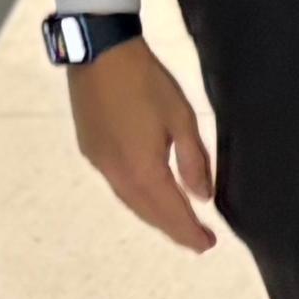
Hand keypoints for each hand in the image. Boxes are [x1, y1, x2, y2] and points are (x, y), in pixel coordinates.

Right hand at [67, 41, 217, 254]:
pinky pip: (117, 186)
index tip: (208, 245)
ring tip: (175, 222)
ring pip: (130, 202)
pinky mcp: (90, 150)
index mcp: (143, 169)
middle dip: (173, 229)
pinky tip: (146, 194)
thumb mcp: (181, 117)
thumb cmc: (146, 81)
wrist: (100, 53)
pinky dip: (136, 198)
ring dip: (154, 216)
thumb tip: (202, 197)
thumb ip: (193, 161)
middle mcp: (117, 175)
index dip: (190, 233)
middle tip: (196, 239)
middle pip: (148, 213)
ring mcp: (100, 164)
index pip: (171, 212)